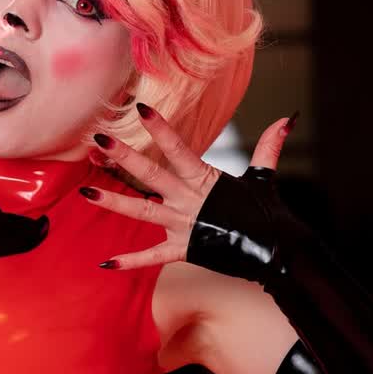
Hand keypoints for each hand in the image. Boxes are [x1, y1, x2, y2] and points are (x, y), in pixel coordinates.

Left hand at [80, 105, 294, 269]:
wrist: (274, 251)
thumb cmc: (264, 214)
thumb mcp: (262, 178)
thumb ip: (268, 148)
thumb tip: (285, 120)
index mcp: (205, 180)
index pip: (179, 149)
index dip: (160, 129)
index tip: (140, 109)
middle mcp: (189, 200)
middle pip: (151, 176)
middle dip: (124, 158)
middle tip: (100, 140)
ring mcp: (183, 225)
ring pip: (142, 212)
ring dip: (113, 202)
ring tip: (86, 192)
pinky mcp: (183, 249)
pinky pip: (153, 257)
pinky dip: (131, 261)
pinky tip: (107, 263)